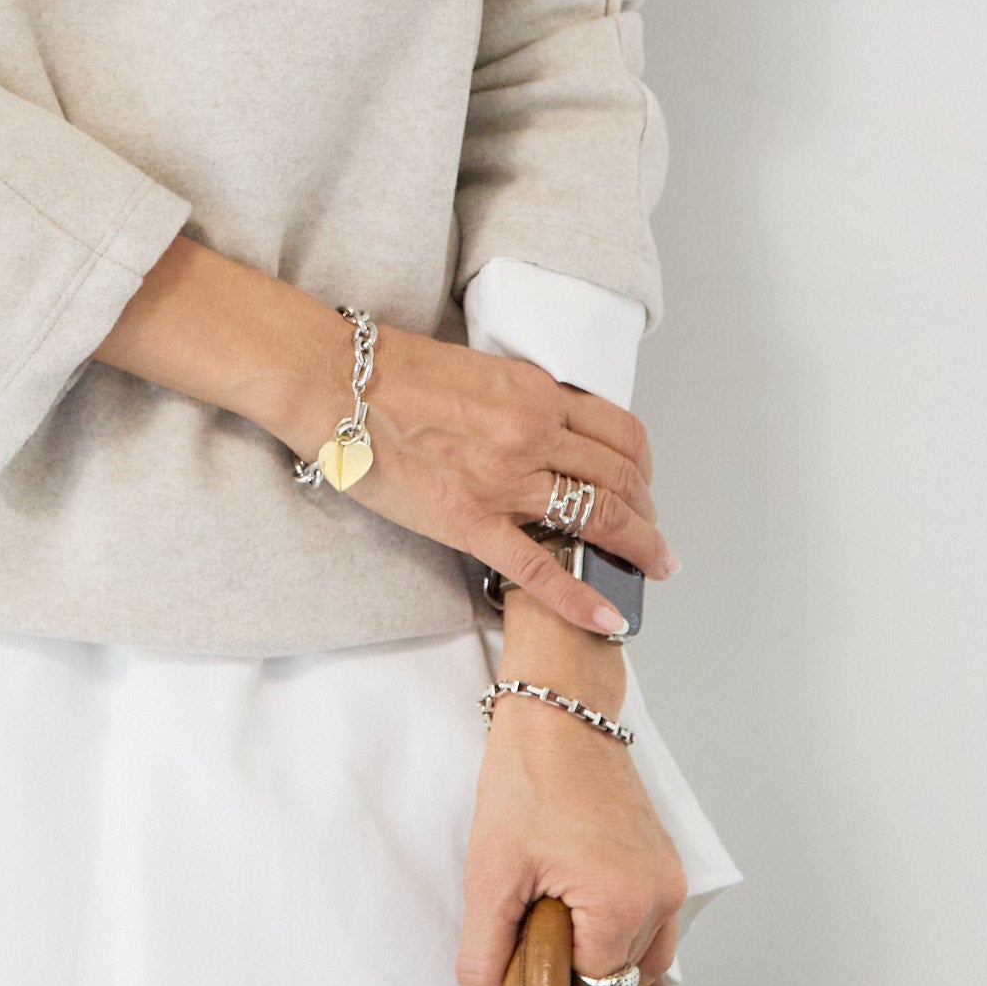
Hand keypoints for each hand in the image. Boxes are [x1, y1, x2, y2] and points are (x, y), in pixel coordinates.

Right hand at [338, 327, 672, 638]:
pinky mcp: (469, 522)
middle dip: (647, 512)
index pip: (619, 432)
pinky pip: (540, 569)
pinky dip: (581, 597)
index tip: (645, 484)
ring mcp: (505, 480)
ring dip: (637, 547)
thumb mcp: (475, 369)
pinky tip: (608, 617)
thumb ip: (516, 398)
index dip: (642, 466)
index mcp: (534, 393)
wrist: (334, 382)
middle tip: (652, 535)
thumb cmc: (388, 370)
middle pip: (619, 478)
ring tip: (651, 569)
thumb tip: (538, 421)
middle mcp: (533, 433)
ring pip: (597, 518)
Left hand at [456, 681, 687, 985]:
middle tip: (533, 911)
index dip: (550, 983)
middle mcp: (662, 897)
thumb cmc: (527, 779)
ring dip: (596, 948)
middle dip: (574, 965)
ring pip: (638, 960)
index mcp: (624, 904)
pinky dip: (613, 926)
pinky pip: (648, 926)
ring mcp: (671, 881)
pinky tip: (575, 890)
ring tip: (553, 898)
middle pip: (618, 981)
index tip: (520, 947)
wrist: (560, 711)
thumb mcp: (490, 876)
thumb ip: (485, 960)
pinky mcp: (668, 866)